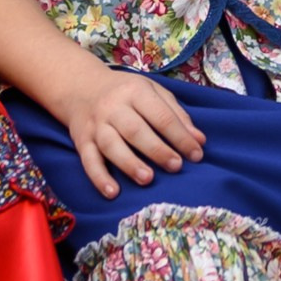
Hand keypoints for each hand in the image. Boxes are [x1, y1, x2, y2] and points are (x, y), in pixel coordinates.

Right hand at [54, 64, 206, 196]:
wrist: (80, 87)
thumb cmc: (125, 92)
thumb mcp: (153, 91)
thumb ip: (176, 114)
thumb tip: (199, 141)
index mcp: (136, 92)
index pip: (161, 116)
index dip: (180, 136)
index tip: (197, 155)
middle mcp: (113, 107)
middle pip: (135, 130)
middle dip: (157, 150)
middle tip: (176, 167)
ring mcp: (96, 125)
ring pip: (111, 145)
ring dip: (129, 164)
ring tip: (147, 179)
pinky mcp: (82, 141)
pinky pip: (88, 160)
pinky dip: (99, 177)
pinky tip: (113, 192)